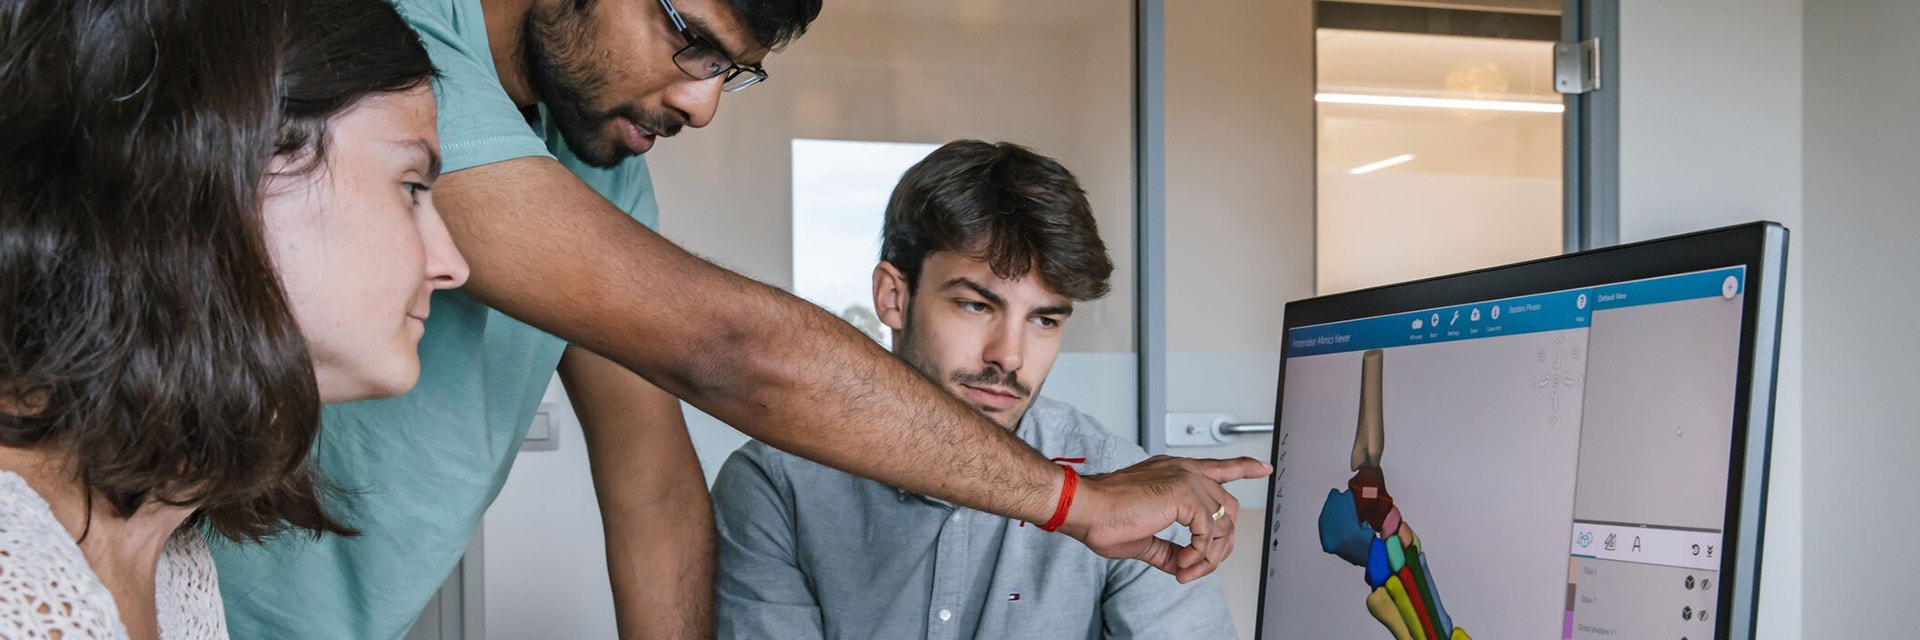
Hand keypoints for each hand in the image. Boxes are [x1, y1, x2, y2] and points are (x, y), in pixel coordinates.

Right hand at [1056, 455, 1272, 582]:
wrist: (1084, 509)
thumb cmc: (1103, 517)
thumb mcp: (1143, 538)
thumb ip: (1167, 548)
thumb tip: (1180, 562)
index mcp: (1175, 472)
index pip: (1219, 467)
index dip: (1245, 467)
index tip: (1263, 468)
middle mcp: (1185, 470)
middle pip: (1228, 507)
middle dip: (1221, 544)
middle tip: (1197, 567)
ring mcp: (1187, 479)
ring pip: (1223, 523)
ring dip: (1209, 555)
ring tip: (1185, 569)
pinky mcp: (1184, 494)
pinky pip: (1209, 533)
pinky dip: (1200, 555)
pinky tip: (1182, 564)